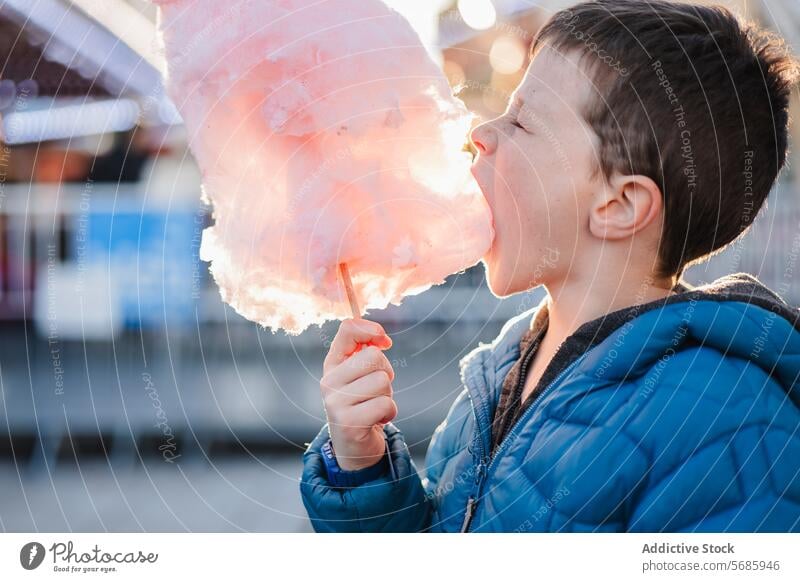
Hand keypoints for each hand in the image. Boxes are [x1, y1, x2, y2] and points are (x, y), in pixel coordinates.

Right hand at [320, 318, 395, 470]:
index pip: (348, 329)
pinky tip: (377, 420)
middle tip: (377, 390)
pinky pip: (385, 404)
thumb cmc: (362, 404)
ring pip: (382, 381)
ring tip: (375, 406)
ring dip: (388, 395)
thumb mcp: (360, 375)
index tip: (383, 341)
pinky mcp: (349, 423)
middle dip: (385, 372)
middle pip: (374, 356)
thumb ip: (366, 350)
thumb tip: (382, 339)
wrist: (354, 448)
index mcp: (331, 364)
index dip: (371, 330)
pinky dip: (389, 413)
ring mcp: (336, 403)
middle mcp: (328, 382)